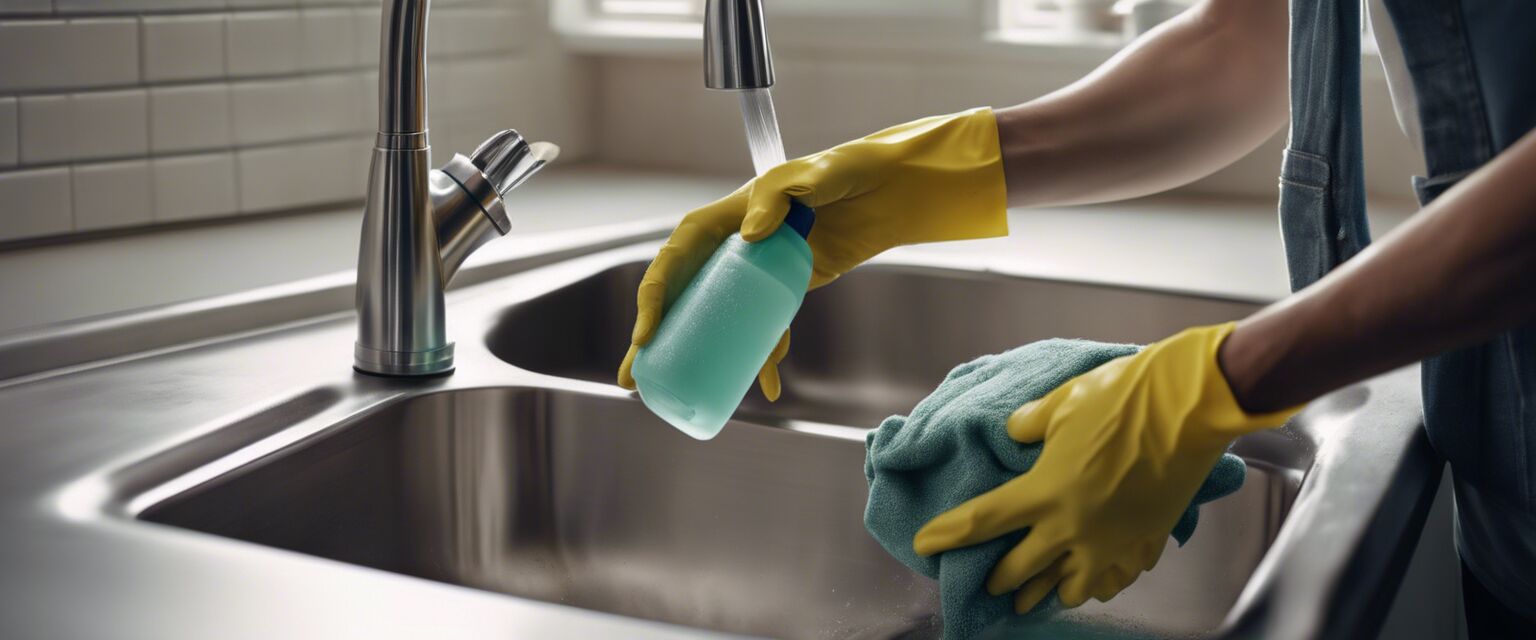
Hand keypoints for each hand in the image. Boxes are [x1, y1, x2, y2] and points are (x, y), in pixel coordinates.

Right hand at [617, 107, 1009, 396]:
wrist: (889, 189)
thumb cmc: (844, 171)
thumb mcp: (808, 175)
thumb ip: (777, 196)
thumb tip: (750, 236)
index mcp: (725, 216)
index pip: (676, 258)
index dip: (656, 297)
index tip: (647, 335)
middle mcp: (733, 246)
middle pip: (683, 295)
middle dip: (656, 338)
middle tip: (635, 378)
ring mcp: (757, 272)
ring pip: (717, 319)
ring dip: (698, 356)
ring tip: (678, 394)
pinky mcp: (785, 290)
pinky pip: (765, 328)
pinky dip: (765, 357)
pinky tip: (768, 387)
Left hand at [912, 323, 1298, 611]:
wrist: (1189, 406)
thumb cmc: (1123, 397)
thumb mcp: (1061, 404)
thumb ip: (1029, 425)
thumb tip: (1015, 433)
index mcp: (1045, 492)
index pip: (982, 521)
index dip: (949, 534)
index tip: (926, 544)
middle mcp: (1074, 527)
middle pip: (1022, 569)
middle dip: (999, 579)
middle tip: (988, 584)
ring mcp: (1113, 540)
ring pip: (1073, 588)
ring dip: (1051, 591)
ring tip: (1038, 596)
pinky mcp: (1146, 541)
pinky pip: (1118, 577)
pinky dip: (1102, 582)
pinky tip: (1097, 580)